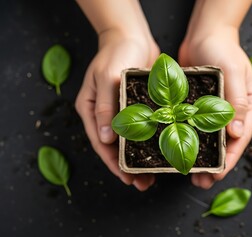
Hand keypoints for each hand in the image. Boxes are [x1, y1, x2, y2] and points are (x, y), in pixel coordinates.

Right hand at [75, 29, 159, 190]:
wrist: (132, 37)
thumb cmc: (116, 53)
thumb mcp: (107, 77)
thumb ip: (105, 107)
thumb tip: (106, 139)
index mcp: (90, 110)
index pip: (100, 142)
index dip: (112, 162)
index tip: (126, 177)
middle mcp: (104, 115)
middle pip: (114, 147)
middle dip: (127, 167)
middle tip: (141, 184)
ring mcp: (121, 113)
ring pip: (129, 142)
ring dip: (139, 159)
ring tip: (151, 177)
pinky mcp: (137, 109)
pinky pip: (142, 131)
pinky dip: (149, 143)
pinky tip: (159, 152)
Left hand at [179, 26, 251, 188]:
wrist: (204, 35)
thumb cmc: (222, 48)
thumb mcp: (233, 71)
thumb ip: (237, 101)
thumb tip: (237, 133)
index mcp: (248, 106)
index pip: (241, 138)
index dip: (230, 158)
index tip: (217, 174)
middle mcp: (233, 112)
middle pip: (227, 144)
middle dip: (215, 164)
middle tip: (201, 181)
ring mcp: (216, 110)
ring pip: (210, 140)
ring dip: (201, 157)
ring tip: (190, 173)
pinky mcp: (199, 107)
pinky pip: (196, 128)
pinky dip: (190, 140)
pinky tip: (179, 150)